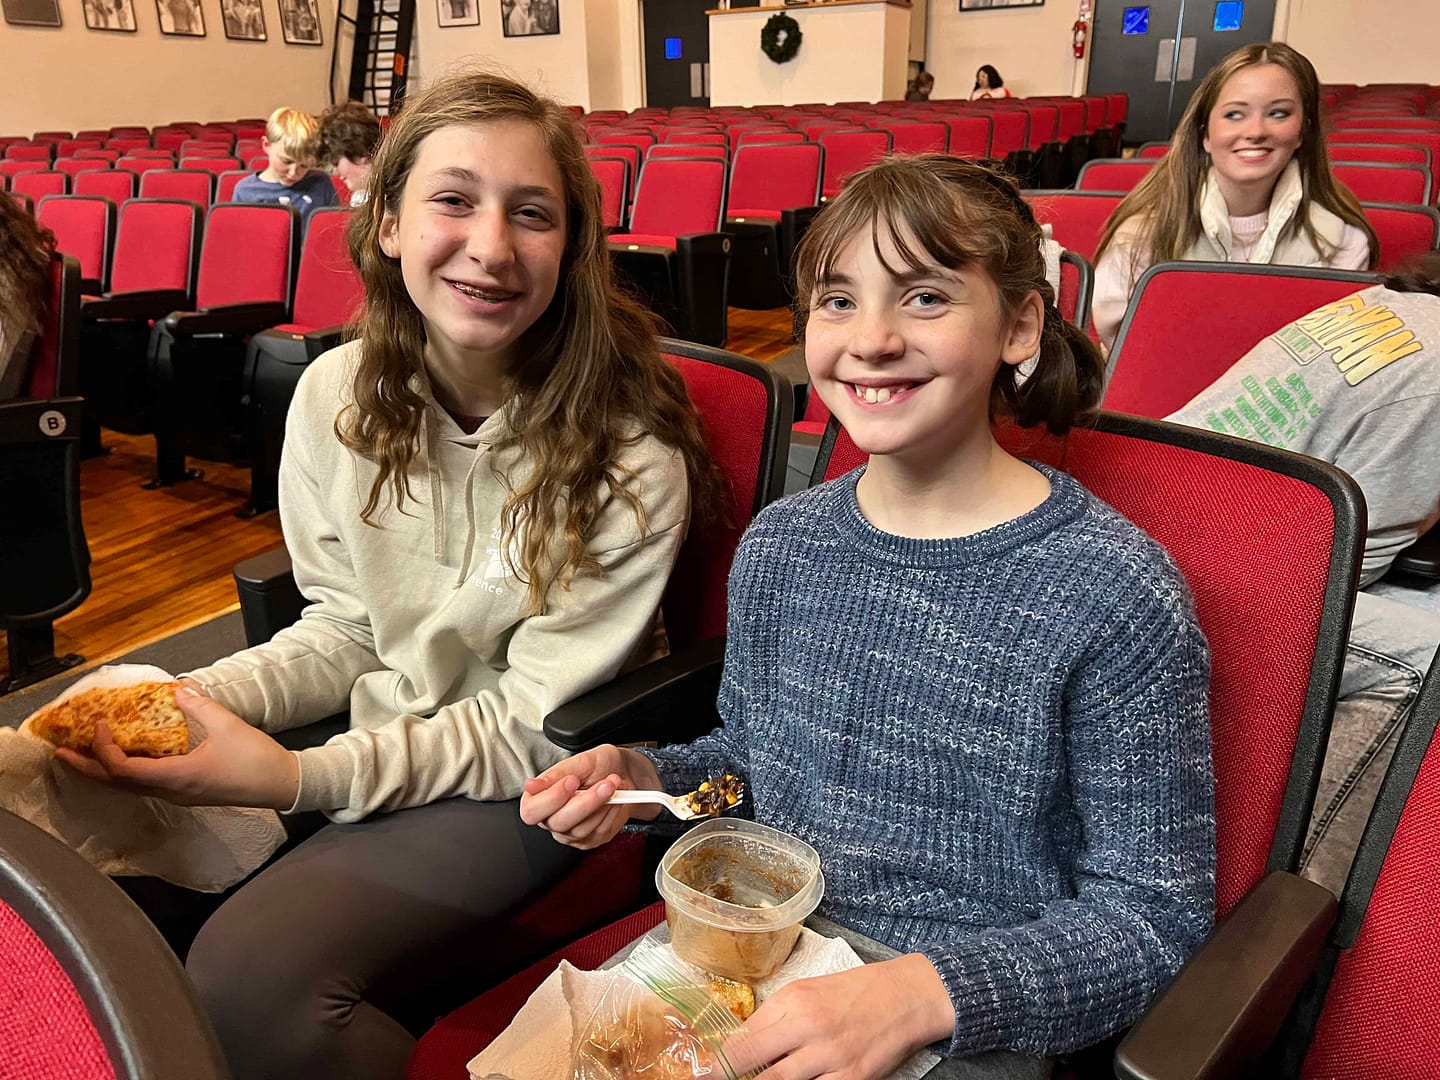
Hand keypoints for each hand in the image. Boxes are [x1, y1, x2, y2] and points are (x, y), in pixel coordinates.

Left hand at [53, 685, 300, 810]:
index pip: (123, 769)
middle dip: (86, 768)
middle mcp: (171, 790)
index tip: (99, 725)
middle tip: (62, 751)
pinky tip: (125, 756)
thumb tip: (177, 690)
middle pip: (116, 785)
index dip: (104, 749)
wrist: (280, 784)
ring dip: (102, 770)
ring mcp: (177, 794)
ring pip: (127, 787)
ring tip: (84, 754)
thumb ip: (199, 706)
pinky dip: (125, 770)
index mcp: (177, 777)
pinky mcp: (185, 792)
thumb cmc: (257, 760)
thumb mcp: (228, 725)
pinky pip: (143, 784)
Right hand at [519, 744, 662, 848]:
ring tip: (612, 784)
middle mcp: (552, 820)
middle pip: (559, 823)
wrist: (622, 773)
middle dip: (586, 802)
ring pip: (581, 829)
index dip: (552, 798)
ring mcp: (571, 834)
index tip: (572, 780)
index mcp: (539, 800)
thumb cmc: (598, 766)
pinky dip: (611, 812)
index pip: (531, 811)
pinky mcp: (591, 840)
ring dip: (602, 804)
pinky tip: (615, 798)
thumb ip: (555, 774)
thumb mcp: (578, 762)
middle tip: (604, 783)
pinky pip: (599, 831)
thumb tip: (530, 785)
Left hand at [725, 955, 955, 1079]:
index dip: (718, 1063)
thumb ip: (775, 1017)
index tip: (702, 1073)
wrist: (906, 996)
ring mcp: (831, 1057)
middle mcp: (809, 1028)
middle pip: (754, 1064)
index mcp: (794, 1001)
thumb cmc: (855, 991)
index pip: (742, 1040)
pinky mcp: (852, 1078)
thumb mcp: (808, 991)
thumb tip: (741, 1044)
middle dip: (730, 1077)